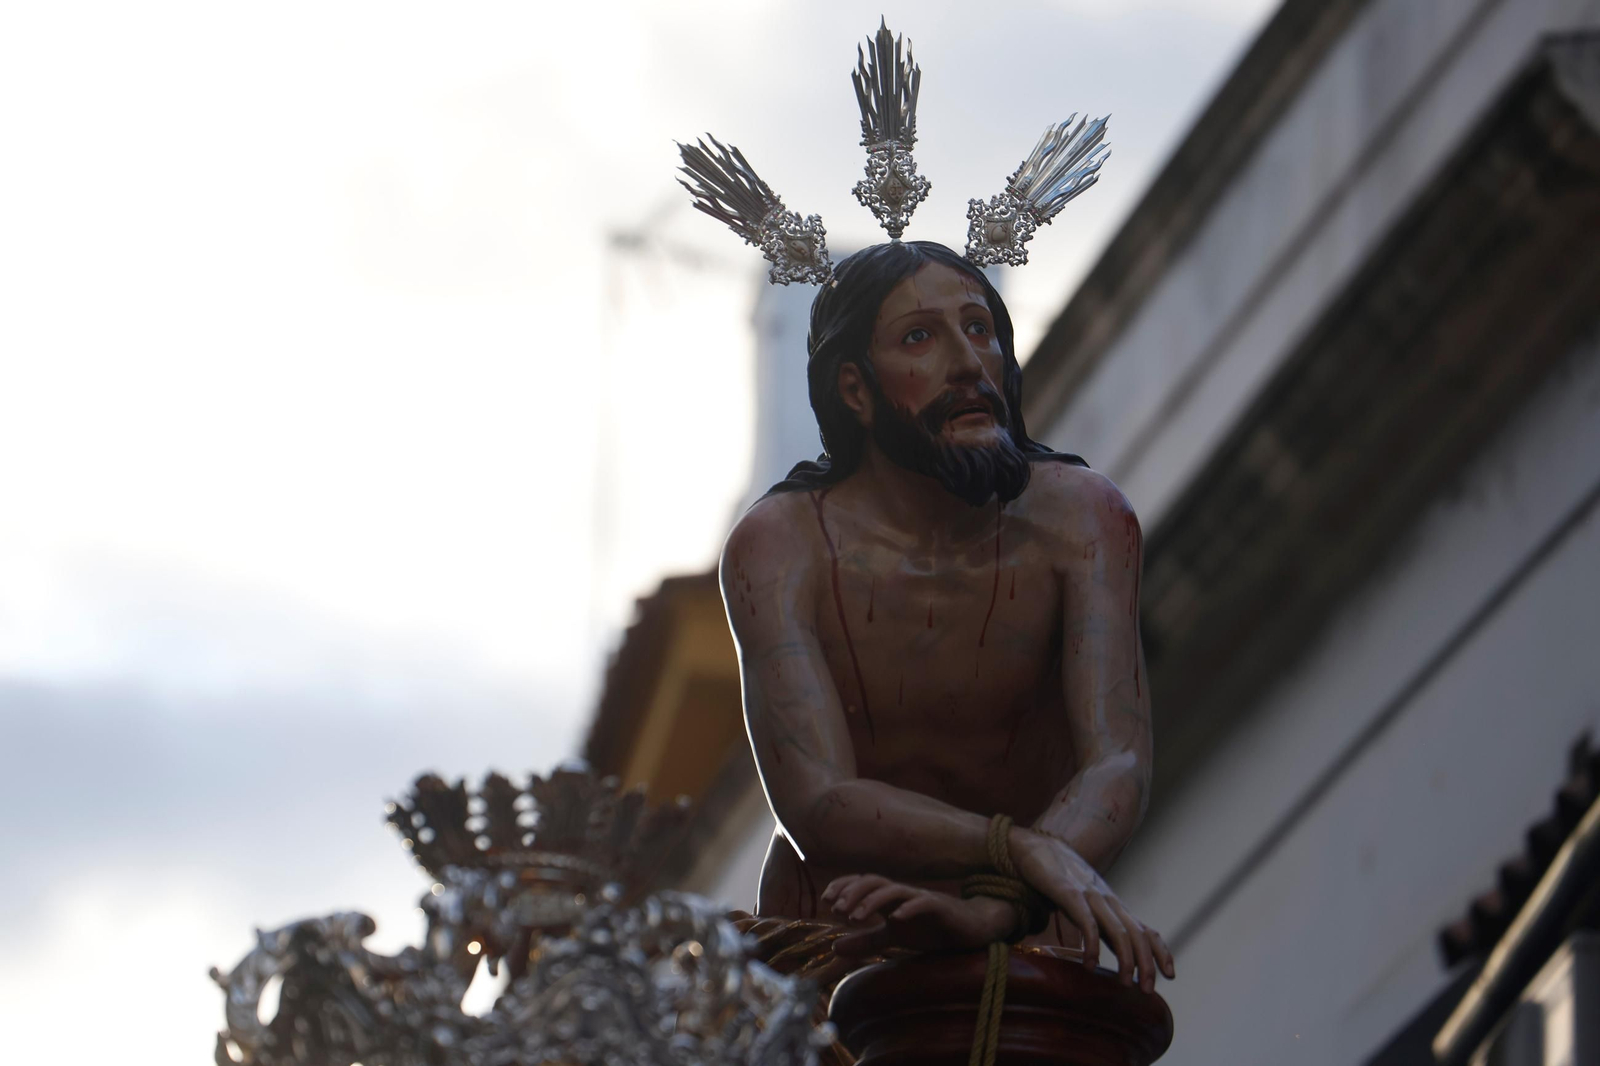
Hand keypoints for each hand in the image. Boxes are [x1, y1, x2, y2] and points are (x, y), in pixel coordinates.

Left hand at [820, 874, 1014, 957]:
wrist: (970, 929)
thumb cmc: (930, 929)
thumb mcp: (893, 937)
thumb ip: (866, 941)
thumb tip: (833, 948)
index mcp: (889, 898)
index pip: (862, 883)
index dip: (843, 887)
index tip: (825, 900)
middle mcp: (902, 893)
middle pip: (873, 881)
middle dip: (852, 893)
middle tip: (835, 910)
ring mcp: (921, 897)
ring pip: (894, 889)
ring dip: (873, 900)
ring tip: (856, 916)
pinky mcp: (940, 906)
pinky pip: (923, 902)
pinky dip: (909, 908)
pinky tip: (896, 919)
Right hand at [1010, 828, 1175, 991]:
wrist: (1037, 847)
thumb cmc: (1059, 880)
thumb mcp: (1083, 906)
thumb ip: (1093, 926)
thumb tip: (1095, 958)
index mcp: (1114, 907)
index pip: (1146, 930)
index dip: (1161, 952)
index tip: (1170, 975)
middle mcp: (1108, 901)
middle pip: (1138, 935)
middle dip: (1148, 964)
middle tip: (1148, 990)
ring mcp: (1091, 896)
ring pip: (1119, 931)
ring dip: (1127, 959)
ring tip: (1126, 982)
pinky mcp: (1069, 893)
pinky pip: (1088, 922)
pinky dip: (1093, 945)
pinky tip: (1091, 965)